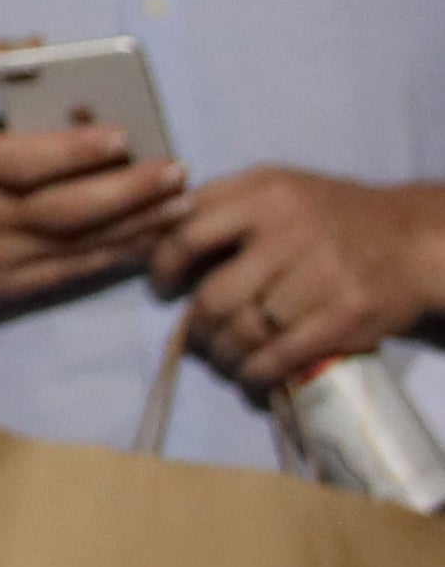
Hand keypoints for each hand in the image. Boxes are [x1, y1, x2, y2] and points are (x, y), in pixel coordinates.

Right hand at [0, 40, 185, 317]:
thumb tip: (34, 44)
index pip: (28, 161)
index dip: (77, 151)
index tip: (122, 134)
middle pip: (67, 209)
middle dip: (128, 192)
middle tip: (176, 172)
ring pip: (80, 244)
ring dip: (137, 226)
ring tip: (181, 204)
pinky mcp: (8, 286)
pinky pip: (72, 272)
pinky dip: (115, 256)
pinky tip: (149, 237)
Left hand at [157, 167, 444, 392]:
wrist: (412, 240)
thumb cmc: (332, 215)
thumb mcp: (277, 188)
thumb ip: (221, 206)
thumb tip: (154, 236)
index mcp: (263, 193)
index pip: (188, 231)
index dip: (163, 265)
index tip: (162, 286)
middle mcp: (289, 231)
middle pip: (215, 294)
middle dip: (196, 327)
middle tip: (194, 339)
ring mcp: (320, 275)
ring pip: (245, 329)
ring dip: (224, 356)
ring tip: (221, 360)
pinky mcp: (346, 316)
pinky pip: (283, 354)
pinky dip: (257, 373)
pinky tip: (250, 378)